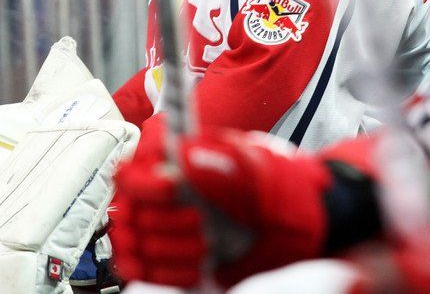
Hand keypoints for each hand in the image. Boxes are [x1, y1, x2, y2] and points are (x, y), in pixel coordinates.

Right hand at [110, 117, 332, 288]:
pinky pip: (140, 270)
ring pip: (131, 241)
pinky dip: (166, 273)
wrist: (301, 222)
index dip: (147, 179)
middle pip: (129, 209)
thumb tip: (184, 159)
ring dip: (170, 249)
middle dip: (166, 222)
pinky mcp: (167, 255)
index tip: (174, 185)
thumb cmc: (281, 186)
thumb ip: (220, 164)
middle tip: (202, 223)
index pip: (135, 164)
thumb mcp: (257, 167)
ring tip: (205, 245)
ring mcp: (163, 223)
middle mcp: (163, 188)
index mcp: (180, 156)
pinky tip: (197, 266)